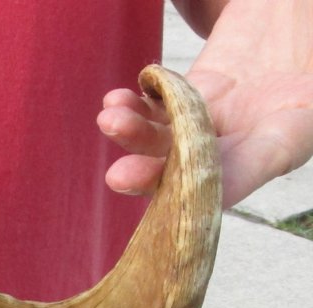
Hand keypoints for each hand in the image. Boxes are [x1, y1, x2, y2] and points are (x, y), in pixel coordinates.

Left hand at [97, 0, 312, 207]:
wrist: (291, 16)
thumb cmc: (307, 45)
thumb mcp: (305, 84)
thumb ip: (296, 95)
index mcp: (288, 138)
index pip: (253, 167)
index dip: (220, 184)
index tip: (183, 193)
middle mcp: (245, 142)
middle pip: (195, 165)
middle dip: (155, 174)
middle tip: (120, 177)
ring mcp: (213, 121)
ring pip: (168, 138)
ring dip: (135, 134)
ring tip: (110, 120)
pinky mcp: (189, 98)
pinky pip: (158, 107)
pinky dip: (134, 105)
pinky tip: (116, 100)